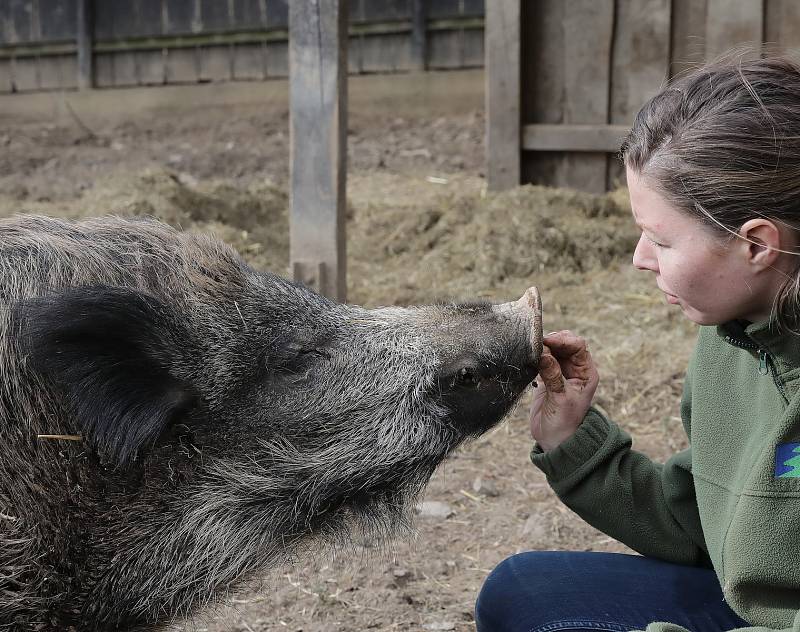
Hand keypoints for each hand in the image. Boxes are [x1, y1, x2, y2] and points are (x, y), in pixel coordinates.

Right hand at [530, 330, 599, 450]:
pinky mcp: (545, 376)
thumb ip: (553, 376)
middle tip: (535, 345)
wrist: (554, 440)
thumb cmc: (564, 423)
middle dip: (551, 341)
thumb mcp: (561, 399)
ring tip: (530, 352)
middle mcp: (574, 369)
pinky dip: (534, 356)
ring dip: (541, 348)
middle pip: (564, 344)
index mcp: (585, 373)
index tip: (547, 341)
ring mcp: (559, 372)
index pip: (578, 346)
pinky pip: (540, 359)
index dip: (563, 340)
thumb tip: (544, 353)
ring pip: (551, 349)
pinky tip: (527, 358)